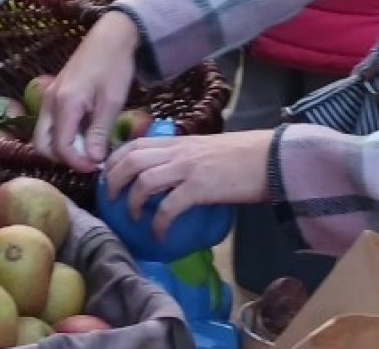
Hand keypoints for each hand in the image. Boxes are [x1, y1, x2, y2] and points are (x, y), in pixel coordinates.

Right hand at [32, 10, 139, 169]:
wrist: (111, 36)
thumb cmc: (114, 66)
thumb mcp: (111, 101)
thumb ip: (99, 132)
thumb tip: (93, 161)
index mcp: (65, 103)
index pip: (60, 146)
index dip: (77, 162)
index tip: (96, 166)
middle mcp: (50, 101)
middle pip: (42, 144)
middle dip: (63, 158)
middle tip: (88, 159)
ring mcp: (50, 95)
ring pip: (43, 133)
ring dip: (61, 147)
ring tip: (87, 147)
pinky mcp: (55, 92)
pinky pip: (50, 122)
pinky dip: (61, 134)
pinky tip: (84, 132)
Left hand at [103, 129, 274, 238]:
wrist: (269, 157)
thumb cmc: (242, 155)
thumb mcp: (205, 149)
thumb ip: (184, 157)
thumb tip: (169, 175)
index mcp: (178, 142)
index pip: (135, 143)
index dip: (116, 159)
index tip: (109, 177)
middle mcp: (178, 151)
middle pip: (131, 159)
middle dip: (114, 180)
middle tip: (112, 200)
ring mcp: (188, 168)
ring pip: (144, 180)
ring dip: (133, 202)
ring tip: (134, 218)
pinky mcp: (200, 187)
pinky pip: (169, 207)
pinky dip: (159, 223)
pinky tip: (159, 236)